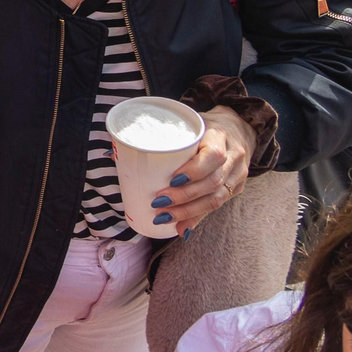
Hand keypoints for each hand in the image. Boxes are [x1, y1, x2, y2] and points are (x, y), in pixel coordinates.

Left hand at [148, 106, 254, 234]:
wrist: (238, 127)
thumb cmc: (203, 125)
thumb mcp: (188, 124)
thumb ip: (160, 138)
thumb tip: (113, 153)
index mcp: (220, 134)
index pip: (213, 155)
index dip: (194, 170)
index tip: (171, 180)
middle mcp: (234, 155)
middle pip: (212, 181)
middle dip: (185, 197)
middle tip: (159, 203)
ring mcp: (238, 173)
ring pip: (217, 198)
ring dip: (189, 212)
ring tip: (165, 217)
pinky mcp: (236, 187)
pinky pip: (218, 205)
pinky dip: (198, 217)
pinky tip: (181, 227)